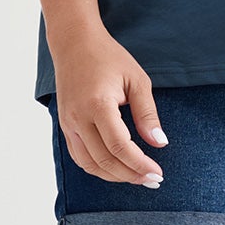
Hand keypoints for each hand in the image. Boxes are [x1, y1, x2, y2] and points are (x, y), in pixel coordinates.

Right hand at [49, 27, 168, 186]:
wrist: (75, 44)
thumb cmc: (109, 58)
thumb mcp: (136, 80)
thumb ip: (147, 113)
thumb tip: (159, 143)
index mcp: (97, 104)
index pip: (119, 146)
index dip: (139, 164)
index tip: (157, 173)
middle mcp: (78, 117)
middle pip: (104, 160)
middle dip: (130, 175)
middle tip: (152, 180)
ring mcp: (68, 123)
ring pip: (89, 164)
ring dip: (115, 176)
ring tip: (137, 177)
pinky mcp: (65, 126)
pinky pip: (80, 157)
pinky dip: (99, 168)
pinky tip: (117, 169)